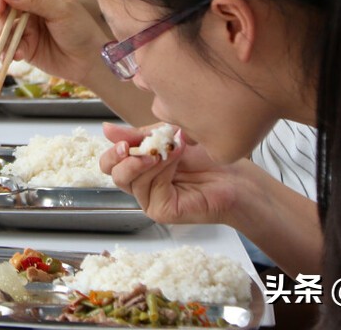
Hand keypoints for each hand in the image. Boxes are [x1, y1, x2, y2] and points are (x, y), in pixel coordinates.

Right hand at [0, 0, 104, 84]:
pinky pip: (9, 45)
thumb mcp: (61, 11)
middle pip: (4, 6)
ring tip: (1, 47)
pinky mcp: (25, 45)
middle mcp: (31, 6)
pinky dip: (8, 50)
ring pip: (3, 27)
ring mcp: (26, 26)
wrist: (89, 60)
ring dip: (0, 37)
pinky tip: (16, 56)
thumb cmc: (80, 30)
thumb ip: (34, 1)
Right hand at [99, 123, 244, 225]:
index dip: (113, 150)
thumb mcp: (166, 138)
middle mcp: (142, 185)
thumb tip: (106, 129)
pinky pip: (149, 189)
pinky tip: (175, 161)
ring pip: (129, 181)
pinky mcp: (162, 211)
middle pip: (113, 174)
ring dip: (148, 160)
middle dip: (122, 158)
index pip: (110, 162)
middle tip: (135, 147)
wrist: (235, 176)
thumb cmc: (206, 157)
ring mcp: (150, 200)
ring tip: (170, 149)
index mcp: (140, 167)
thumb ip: (137, 136)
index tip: (122, 139)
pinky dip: (160, 171)